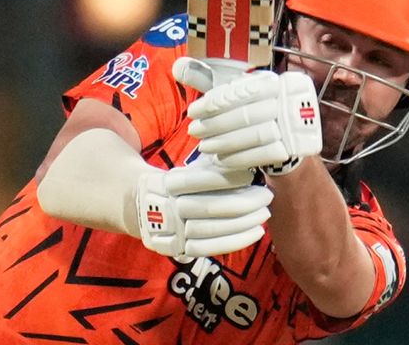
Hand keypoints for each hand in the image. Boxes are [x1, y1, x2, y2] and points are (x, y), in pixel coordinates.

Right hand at [136, 156, 272, 256]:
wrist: (142, 208)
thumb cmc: (180, 183)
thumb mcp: (189, 169)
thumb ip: (213, 165)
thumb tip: (248, 159)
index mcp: (166, 183)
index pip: (198, 180)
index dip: (226, 178)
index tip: (251, 174)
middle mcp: (165, 208)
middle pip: (208, 207)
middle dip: (242, 203)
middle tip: (266, 196)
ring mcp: (170, 232)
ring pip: (210, 230)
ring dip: (243, 223)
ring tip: (264, 214)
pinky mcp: (177, 249)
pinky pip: (209, 249)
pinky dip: (235, 241)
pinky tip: (256, 232)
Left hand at [173, 57, 321, 174]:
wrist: (284, 136)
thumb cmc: (251, 109)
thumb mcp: (232, 92)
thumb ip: (207, 79)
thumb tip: (178, 67)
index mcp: (273, 82)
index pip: (241, 92)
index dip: (214, 102)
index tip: (193, 111)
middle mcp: (288, 101)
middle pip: (247, 114)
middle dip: (216, 125)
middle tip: (193, 131)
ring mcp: (293, 125)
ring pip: (255, 135)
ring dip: (225, 143)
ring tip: (204, 147)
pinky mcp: (293, 148)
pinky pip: (263, 155)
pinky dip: (239, 158)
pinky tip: (221, 159)